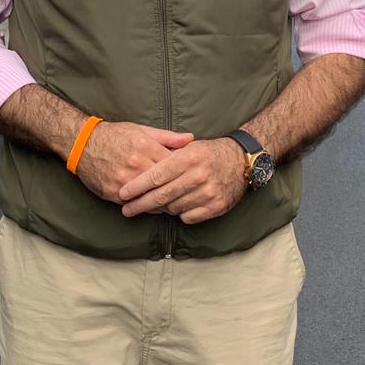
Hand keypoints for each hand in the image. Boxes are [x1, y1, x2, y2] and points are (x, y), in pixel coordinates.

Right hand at [73, 122, 192, 204]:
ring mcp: (124, 180)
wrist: (82, 144)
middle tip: (189, 194)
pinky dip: (148, 207)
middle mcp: (135, 164)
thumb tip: (191, 139)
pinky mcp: (113, 193)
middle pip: (165, 183)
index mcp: (144, 147)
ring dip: (165, 202)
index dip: (185, 172)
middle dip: (178, 189)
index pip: (173, 164)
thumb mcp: (141, 130)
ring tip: (176, 203)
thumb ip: (167, 137)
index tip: (192, 176)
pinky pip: (137, 205)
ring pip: (152, 197)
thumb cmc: (114, 135)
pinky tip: (156, 206)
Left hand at [119, 138, 248, 224]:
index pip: (156, 176)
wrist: (241, 161)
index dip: (137, 186)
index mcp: (188, 158)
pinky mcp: (216, 206)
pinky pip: (188, 217)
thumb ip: (165, 155)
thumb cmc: (208, 153)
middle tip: (126, 210)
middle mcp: (198, 175)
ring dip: (163, 208)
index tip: (123, 193)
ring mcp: (208, 192)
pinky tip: (179, 206)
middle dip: (140, 204)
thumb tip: (139, 168)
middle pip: (162, 195)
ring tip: (156, 204)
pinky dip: (181, 213)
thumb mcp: (188, 147)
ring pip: (173, 208)